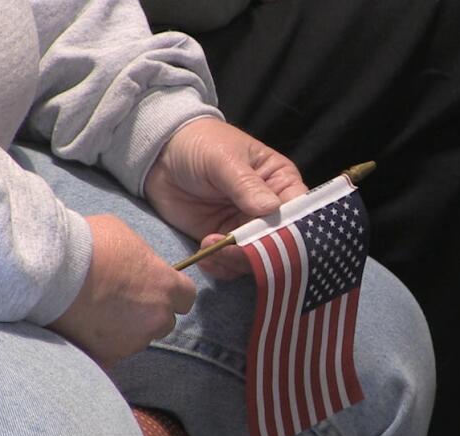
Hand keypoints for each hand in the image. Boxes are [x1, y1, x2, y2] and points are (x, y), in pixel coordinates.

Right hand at [47, 215, 196, 368]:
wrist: (46, 272)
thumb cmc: (87, 245)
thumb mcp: (122, 235)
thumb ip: (140, 256)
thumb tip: (139, 264)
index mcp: (166, 286)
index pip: (186, 297)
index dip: (170, 293)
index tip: (154, 288)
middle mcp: (156, 318)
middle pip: (163, 322)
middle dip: (147, 313)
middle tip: (119, 300)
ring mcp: (132, 342)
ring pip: (137, 339)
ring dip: (123, 330)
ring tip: (95, 312)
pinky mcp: (107, 357)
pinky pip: (110, 354)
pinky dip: (100, 345)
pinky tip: (82, 328)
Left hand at [144, 117, 307, 278]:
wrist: (161, 154)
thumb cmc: (201, 144)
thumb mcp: (224, 159)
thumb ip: (246, 184)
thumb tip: (271, 208)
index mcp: (281, 183)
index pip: (299, 212)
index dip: (292, 230)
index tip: (273, 240)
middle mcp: (270, 211)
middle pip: (280, 243)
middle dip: (259, 251)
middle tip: (232, 248)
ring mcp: (246, 229)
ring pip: (256, 259)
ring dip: (236, 262)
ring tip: (210, 246)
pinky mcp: (223, 242)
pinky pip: (231, 265)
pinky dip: (221, 267)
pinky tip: (204, 254)